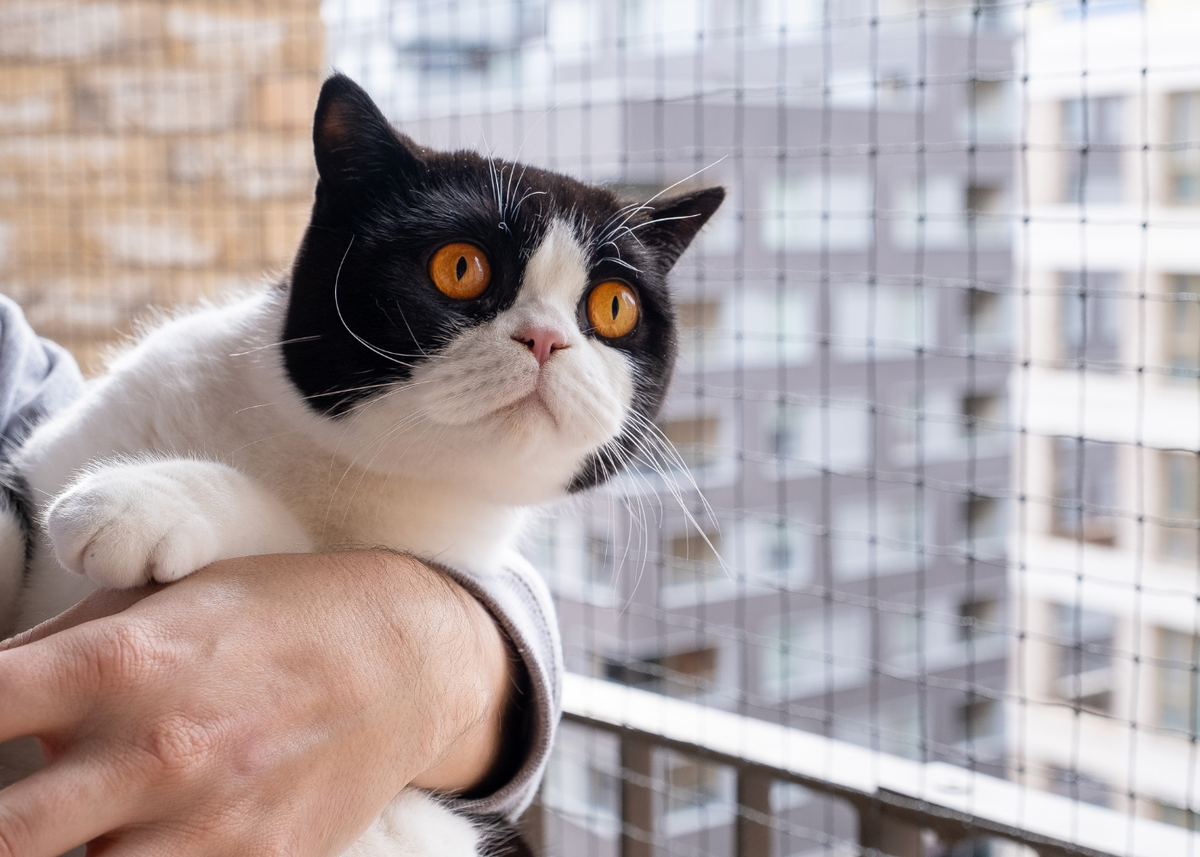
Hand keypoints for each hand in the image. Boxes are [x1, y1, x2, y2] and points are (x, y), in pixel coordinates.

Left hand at [0, 551, 513, 856]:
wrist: (408, 656)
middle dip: (1, 822)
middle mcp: (154, 748)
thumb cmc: (280, 613)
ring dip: (72, 848)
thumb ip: (60, 647)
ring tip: (96, 814)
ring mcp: (206, 820)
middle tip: (22, 805)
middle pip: (3, 835)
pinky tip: (158, 829)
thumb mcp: (169, 596)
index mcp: (120, 660)